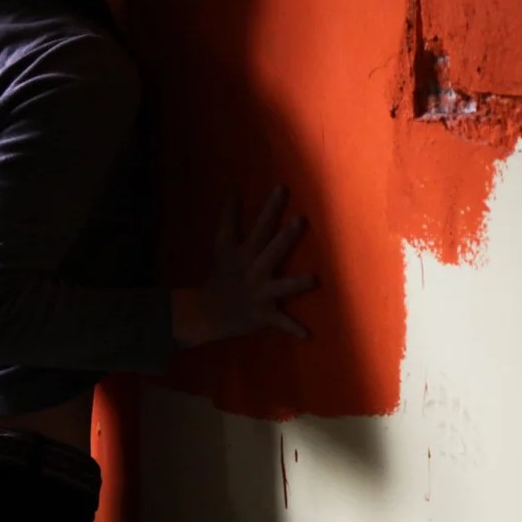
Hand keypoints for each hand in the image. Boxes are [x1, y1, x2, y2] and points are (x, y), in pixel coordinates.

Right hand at [171, 186, 319, 348]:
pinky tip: (308, 334)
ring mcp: (257, 293)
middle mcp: (249, 270)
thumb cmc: (220, 276)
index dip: (255, 207)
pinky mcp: (263, 314)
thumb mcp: (220, 246)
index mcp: (236, 252)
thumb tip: (232, 188)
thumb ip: (228, 218)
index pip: (242, 225)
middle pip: (268, 249)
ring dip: (297, 284)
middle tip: (300, 220)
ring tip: (314, 279)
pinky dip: (293, 329)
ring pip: (281, 287)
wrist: (207, 313)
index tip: (276, 187)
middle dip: (284, 236)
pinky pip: (281, 322)